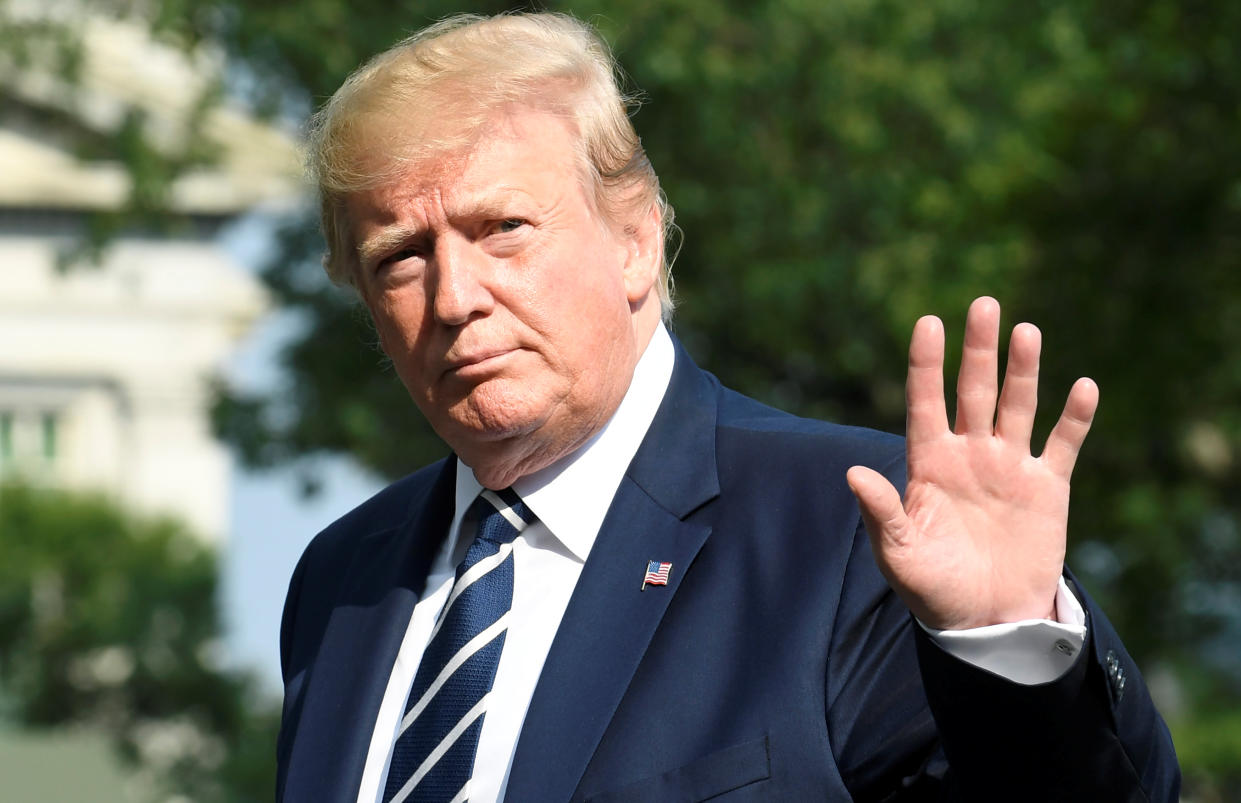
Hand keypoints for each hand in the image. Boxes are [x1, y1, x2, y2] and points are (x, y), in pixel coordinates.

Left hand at [846, 296, 1097, 629]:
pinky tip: (1083, 387)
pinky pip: (1063, 444)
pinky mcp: (1047, 488)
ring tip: (1026, 331)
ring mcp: (1009, 467)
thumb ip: (881, 512)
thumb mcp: (899, 554)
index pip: (925, 402)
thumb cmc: (932, 588)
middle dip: (979, 350)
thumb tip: (852, 473)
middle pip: (974, 391)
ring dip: (1024, 371)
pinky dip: (1075, 418)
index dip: (926, 364)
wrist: (986, 620)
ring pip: (1018, 406)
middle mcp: (969, 455)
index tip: (928, 322)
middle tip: (984, 304)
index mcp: (929, 464)